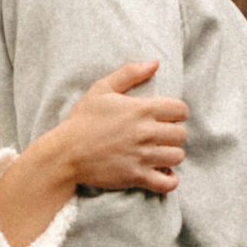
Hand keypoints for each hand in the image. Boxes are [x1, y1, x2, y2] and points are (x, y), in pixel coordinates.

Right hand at [58, 57, 188, 193]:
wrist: (65, 153)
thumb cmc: (82, 120)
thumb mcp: (101, 88)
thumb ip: (130, 73)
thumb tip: (155, 62)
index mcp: (141, 109)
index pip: (180, 109)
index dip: (177, 112)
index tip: (167, 117)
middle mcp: (146, 133)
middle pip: (181, 134)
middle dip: (174, 133)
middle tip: (162, 135)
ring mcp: (142, 156)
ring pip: (177, 156)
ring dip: (171, 154)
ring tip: (160, 153)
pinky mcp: (136, 177)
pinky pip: (168, 183)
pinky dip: (170, 181)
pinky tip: (162, 173)